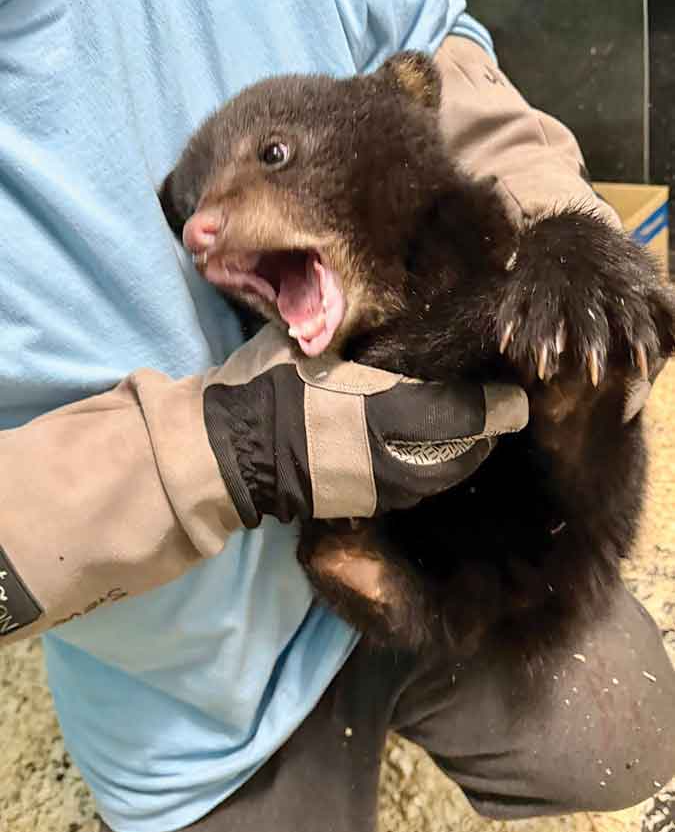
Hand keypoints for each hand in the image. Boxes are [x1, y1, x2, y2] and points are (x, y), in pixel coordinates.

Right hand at [203, 324, 527, 525]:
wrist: (230, 451)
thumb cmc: (269, 386)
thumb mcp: (315, 348)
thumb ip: (358, 342)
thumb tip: (391, 327)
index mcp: (389, 410)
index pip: (464, 412)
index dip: (496, 406)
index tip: (516, 396)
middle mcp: (397, 455)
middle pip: (465, 450)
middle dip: (485, 432)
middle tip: (498, 410)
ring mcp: (383, 488)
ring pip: (442, 474)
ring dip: (460, 453)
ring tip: (468, 431)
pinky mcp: (366, 504)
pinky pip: (415, 487)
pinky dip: (431, 469)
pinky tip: (423, 451)